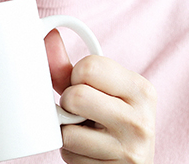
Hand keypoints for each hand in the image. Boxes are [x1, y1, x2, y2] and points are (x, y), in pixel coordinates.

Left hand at [46, 29, 155, 163]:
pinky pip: (69, 153)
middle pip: (76, 96)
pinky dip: (70, 152)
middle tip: (82, 112)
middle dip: (68, 103)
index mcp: (141, 90)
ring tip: (86, 132)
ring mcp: (129, 150)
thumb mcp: (100, 92)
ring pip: (68, 130)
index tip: (86, 87)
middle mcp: (141, 120)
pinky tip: (87, 151)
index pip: (89, 66)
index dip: (76, 76)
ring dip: (67, 131)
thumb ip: (70, 68)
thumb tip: (47, 37)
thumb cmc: (110, 122)